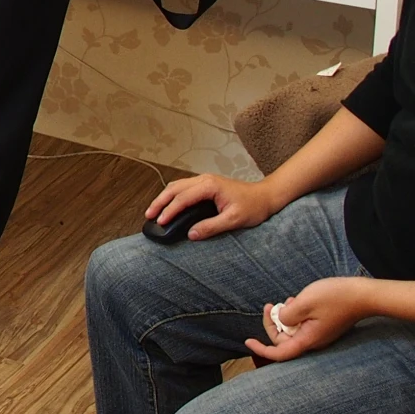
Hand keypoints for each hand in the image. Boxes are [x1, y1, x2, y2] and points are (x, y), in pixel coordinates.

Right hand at [144, 173, 276, 241]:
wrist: (265, 196)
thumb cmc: (253, 206)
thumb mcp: (234, 220)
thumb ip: (211, 227)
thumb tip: (191, 234)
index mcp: (209, 186)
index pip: (183, 198)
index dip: (169, 211)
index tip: (160, 222)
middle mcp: (204, 179)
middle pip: (174, 188)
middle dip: (160, 202)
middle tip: (149, 216)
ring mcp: (204, 180)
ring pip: (177, 185)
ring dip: (164, 197)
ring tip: (153, 211)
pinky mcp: (206, 184)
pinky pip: (183, 187)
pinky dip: (172, 195)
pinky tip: (168, 204)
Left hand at [246, 277, 373, 361]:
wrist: (364, 295)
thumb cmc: (335, 297)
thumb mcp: (305, 302)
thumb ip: (288, 314)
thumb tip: (281, 320)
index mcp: (308, 339)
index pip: (280, 353)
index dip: (261, 350)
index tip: (248, 341)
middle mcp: (314, 341)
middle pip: (284, 340)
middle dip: (272, 323)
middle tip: (270, 305)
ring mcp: (320, 334)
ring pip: (293, 331)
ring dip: (284, 317)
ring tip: (287, 300)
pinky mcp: (324, 326)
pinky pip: (303, 325)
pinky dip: (295, 314)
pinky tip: (297, 300)